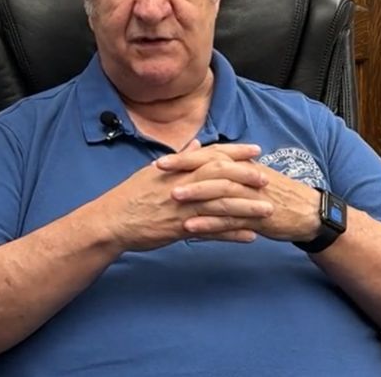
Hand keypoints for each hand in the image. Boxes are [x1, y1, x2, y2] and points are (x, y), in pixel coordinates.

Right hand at [91, 142, 269, 251]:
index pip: (211, 155)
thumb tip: (197, 144)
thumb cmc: (130, 196)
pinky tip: (250, 236)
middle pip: (221, 177)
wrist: (112, 221)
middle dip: (247, 178)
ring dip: (247, 207)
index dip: (235, 152)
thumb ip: (180, 159)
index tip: (256, 150)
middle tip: (268, 180)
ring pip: (221, 205)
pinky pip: (212, 232)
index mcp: (177, 169)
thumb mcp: (153, 171)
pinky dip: (232, 234)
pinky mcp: (180, 229)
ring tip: (268, 210)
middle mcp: (182, 186)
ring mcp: (182, 208)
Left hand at [162, 155, 320, 241]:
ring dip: (196, 193)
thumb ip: (226, 168)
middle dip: (184, 168)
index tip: (160, 160)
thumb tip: (202, 161)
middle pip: (211, 167)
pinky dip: (210, 224)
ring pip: (220, 192)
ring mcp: (250, 197)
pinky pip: (230, 220)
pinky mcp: (256, 218)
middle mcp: (244, 177)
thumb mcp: (250, 177)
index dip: (184, 157)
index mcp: (241, 166)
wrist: (306, 213)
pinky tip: (191, 229)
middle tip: (157, 169)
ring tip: (172, 196)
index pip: (209, 156)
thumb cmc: (274, 194)